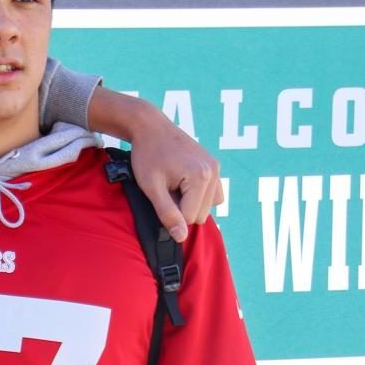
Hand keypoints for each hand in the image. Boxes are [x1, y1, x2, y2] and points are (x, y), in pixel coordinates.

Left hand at [85, 87, 221, 242]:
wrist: (151, 127)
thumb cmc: (147, 156)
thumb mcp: (151, 187)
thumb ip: (167, 213)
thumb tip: (181, 237)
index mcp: (200, 177)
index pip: (189, 218)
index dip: (170, 212)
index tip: (159, 194)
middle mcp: (214, 172)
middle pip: (200, 215)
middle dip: (180, 207)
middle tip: (165, 187)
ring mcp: (217, 168)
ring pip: (208, 207)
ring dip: (189, 203)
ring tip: (173, 184)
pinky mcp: (215, 166)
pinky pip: (213, 195)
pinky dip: (198, 196)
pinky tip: (182, 184)